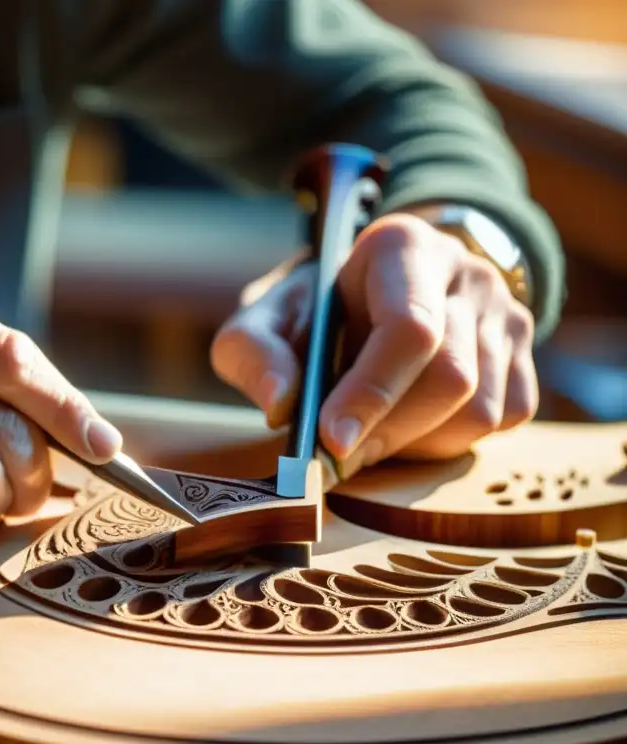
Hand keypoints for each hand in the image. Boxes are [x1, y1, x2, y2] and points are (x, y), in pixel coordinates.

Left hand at [210, 213, 537, 471]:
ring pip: (481, 409)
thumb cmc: (316, 310)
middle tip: (338, 457)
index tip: (331, 440)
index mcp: (402, 249)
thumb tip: (280, 405)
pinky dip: (449, 442)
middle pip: (450, 377)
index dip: (372, 392)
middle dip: (388, 431)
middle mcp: (466, 274)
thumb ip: (256, 353)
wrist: (376, 292)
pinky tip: (408, 425)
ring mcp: (505, 313)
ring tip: (369, 436)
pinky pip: (504, 420)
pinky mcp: (525, 355)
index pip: (409, 327)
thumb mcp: (266, 319)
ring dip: (416, 443)